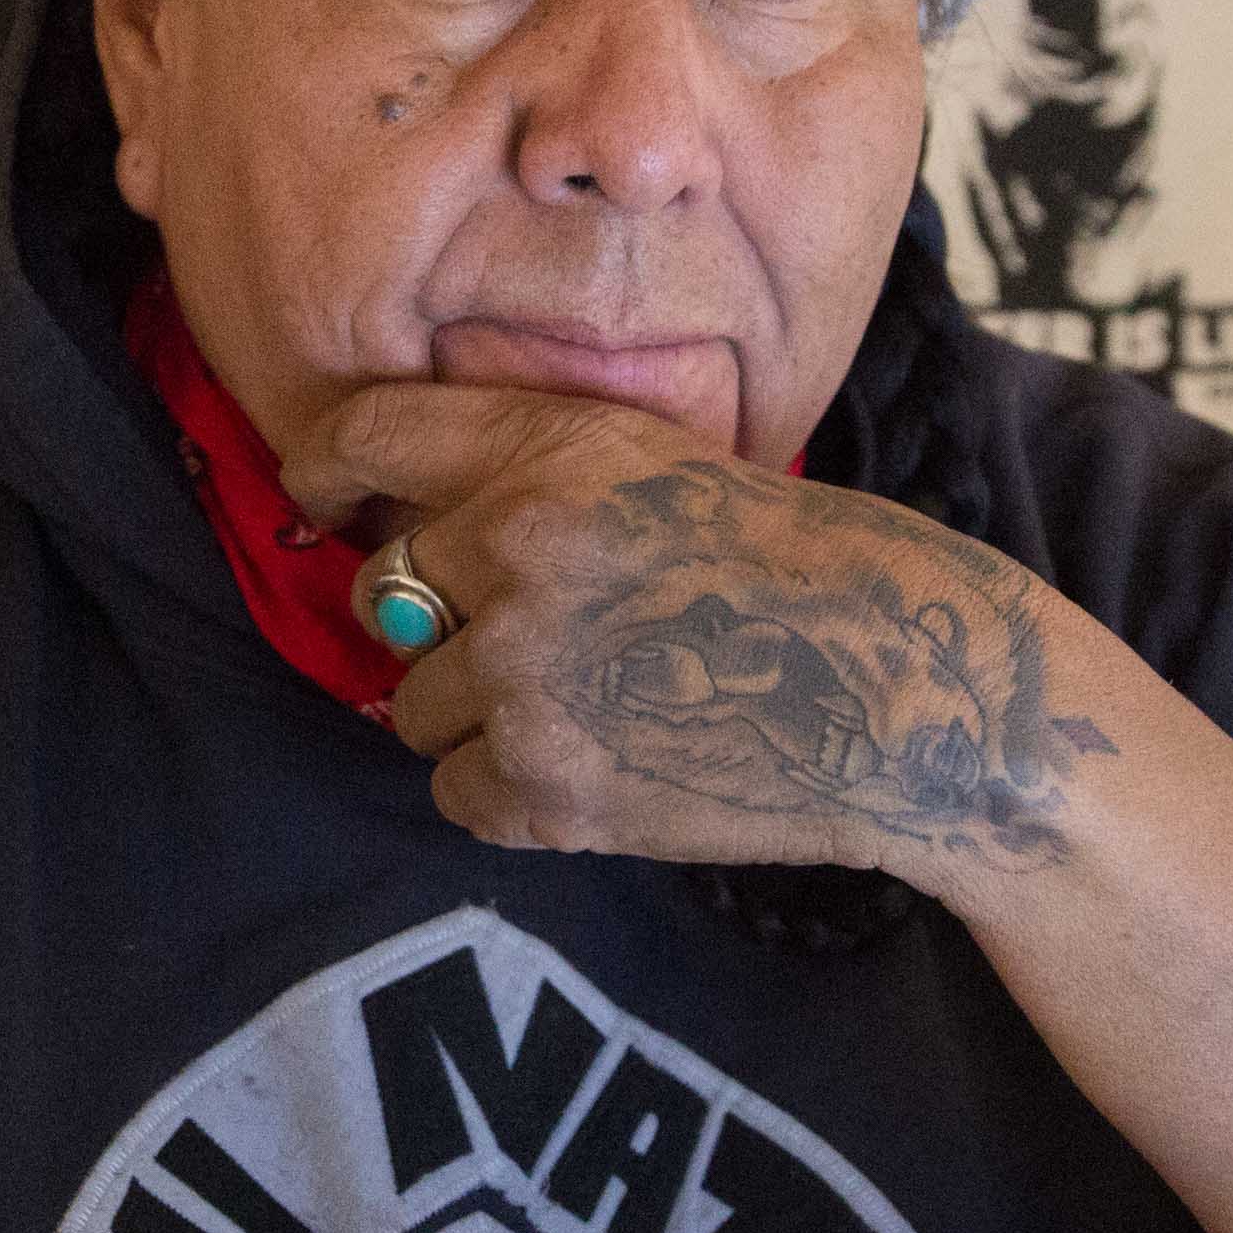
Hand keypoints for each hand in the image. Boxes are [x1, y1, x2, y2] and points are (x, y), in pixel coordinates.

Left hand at [311, 381, 1119, 877]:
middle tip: (522, 638)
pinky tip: (596, 768)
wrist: (908, 692)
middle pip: (385, 592)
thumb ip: (541, 477)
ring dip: (475, 713)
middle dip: (435, 619)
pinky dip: (506, 792)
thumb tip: (423, 532)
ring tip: (588, 708)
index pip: (366, 439)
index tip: (324, 495)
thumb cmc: (811, 570)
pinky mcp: (546, 789)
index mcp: (549, 453)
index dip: (326, 468)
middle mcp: (517, 555)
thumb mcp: (668, 465)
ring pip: (412, 705)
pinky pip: (454, 794)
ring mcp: (525, 679)